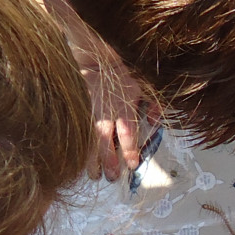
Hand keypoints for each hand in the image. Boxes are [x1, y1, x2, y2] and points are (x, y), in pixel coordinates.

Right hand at [61, 9, 154, 179]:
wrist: (97, 57)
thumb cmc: (124, 76)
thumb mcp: (144, 86)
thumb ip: (154, 105)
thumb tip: (157, 122)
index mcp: (123, 106)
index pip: (127, 132)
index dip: (129, 149)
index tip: (132, 165)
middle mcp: (105, 111)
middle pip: (105, 141)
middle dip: (109, 161)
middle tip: (110, 177)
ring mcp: (88, 111)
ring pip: (88, 139)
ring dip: (91, 159)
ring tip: (93, 175)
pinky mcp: (78, 110)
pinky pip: (77, 131)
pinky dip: (77, 147)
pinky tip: (77, 160)